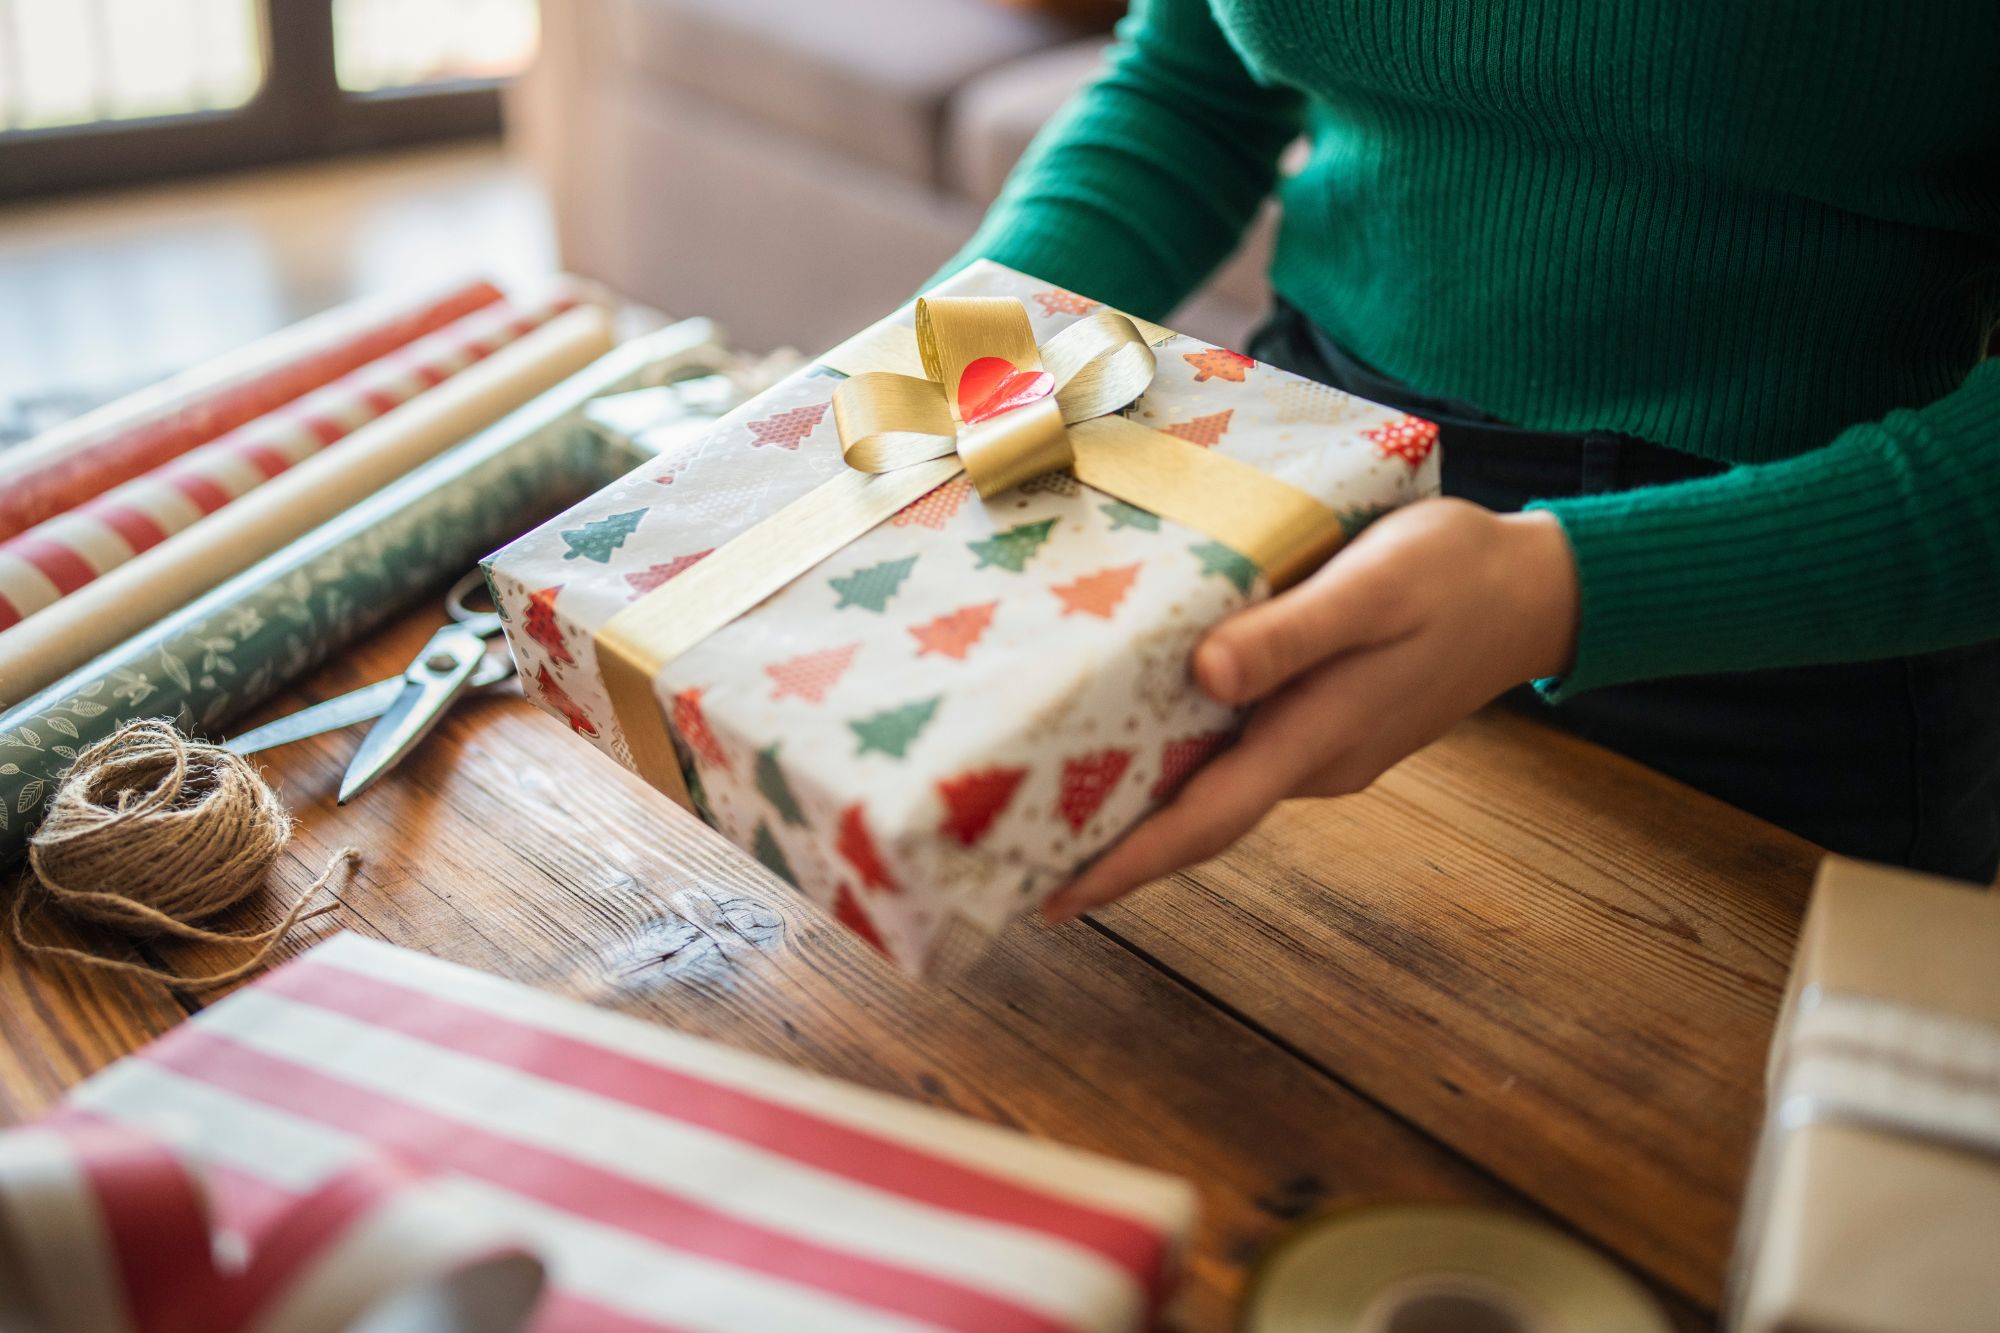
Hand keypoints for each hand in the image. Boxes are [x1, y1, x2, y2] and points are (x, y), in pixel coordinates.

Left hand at [1043, 498, 1578, 923]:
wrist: (1536, 589)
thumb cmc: (1452, 574)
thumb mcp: (1373, 588)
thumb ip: (1292, 635)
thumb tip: (1206, 679)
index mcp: (1315, 737)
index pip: (1204, 821)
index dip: (1127, 865)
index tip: (1052, 897)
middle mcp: (1313, 760)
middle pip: (1198, 818)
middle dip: (1114, 846)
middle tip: (1020, 853)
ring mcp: (1324, 748)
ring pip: (1219, 786)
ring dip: (1146, 802)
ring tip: (1055, 800)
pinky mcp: (1330, 723)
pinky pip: (1244, 753)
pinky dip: (1187, 759)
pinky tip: (1142, 730)